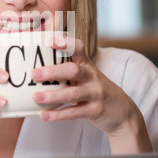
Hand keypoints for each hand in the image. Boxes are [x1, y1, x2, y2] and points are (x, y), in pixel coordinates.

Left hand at [31, 38, 151, 153]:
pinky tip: (44, 115)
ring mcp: (95, 94)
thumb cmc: (97, 91)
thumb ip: (68, 71)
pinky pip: (74, 112)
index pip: (78, 48)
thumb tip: (37, 71)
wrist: (123, 112)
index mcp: (88, 65)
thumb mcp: (88, 76)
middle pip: (73, 70)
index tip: (50, 42)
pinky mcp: (95, 111)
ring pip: (73, 93)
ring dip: (53, 96)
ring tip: (36, 97)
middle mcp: (92, 77)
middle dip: (53, 72)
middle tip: (34, 74)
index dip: (65, 43)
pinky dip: (58, 114)